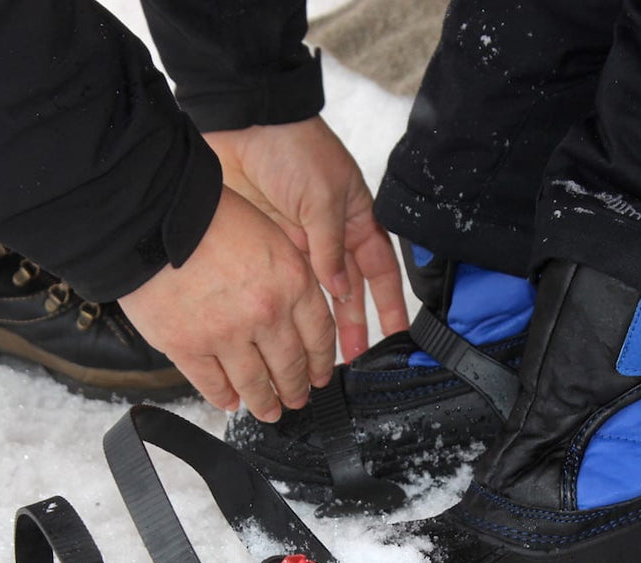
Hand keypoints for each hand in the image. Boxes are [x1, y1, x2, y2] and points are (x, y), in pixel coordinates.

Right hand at [118, 187, 333, 422]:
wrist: (150, 215)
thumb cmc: (205, 215)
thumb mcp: (267, 233)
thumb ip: (285, 275)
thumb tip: (294, 310)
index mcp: (291, 280)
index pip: (318, 334)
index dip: (320, 361)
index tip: (319, 374)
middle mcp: (265, 313)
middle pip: (290, 365)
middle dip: (296, 387)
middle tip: (297, 398)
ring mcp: (226, 334)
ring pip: (254, 382)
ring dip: (265, 402)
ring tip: (269, 410)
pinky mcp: (187, 347)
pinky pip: (212, 384)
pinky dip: (223, 397)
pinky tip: (230, 402)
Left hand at [204, 117, 407, 360]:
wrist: (244, 123)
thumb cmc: (294, 147)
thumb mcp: (323, 197)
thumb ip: (330, 248)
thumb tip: (339, 292)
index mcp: (357, 219)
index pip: (380, 271)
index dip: (388, 303)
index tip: (397, 335)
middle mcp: (331, 237)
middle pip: (348, 291)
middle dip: (353, 326)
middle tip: (354, 361)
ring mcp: (300, 243)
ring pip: (316, 295)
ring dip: (320, 325)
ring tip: (322, 357)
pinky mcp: (270, 247)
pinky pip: (286, 286)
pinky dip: (290, 310)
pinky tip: (292, 334)